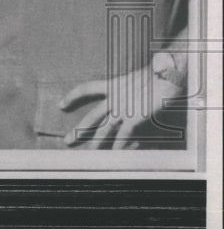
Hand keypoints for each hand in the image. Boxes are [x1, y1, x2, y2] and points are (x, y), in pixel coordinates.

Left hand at [59, 65, 184, 149]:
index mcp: (112, 85)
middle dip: (79, 130)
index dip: (72, 97)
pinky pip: (124, 135)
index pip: (86, 89)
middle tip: (67, 141)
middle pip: (91, 116)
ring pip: (105, 129)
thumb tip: (131, 96)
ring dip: (97, 142)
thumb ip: (129, 88)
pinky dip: (120, 146)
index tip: (61, 105)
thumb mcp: (136, 77)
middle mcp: (114, 98)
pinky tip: (115, 154)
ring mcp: (124, 108)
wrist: (166, 73)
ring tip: (89, 153)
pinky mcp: (136, 117)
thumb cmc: (156, 73)